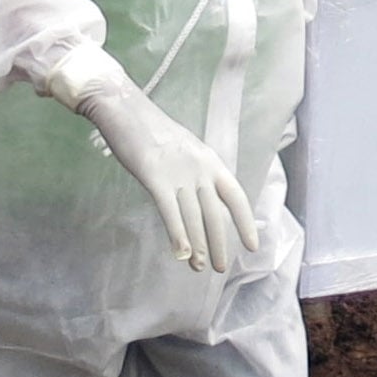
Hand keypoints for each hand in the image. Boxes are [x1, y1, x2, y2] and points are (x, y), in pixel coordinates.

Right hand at [76, 78, 259, 271]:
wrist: (125, 110)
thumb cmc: (153, 131)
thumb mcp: (186, 150)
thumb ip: (196, 173)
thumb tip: (202, 200)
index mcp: (210, 161)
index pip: (235, 196)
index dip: (244, 223)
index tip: (252, 245)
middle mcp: (199, 168)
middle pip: (215, 213)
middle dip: (218, 243)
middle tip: (220, 267)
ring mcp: (178, 172)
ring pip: (193, 217)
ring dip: (197, 246)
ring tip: (198, 267)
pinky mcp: (154, 177)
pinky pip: (170, 211)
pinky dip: (178, 234)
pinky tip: (181, 253)